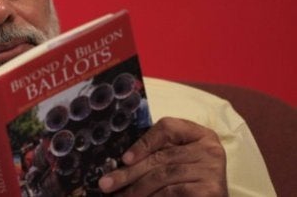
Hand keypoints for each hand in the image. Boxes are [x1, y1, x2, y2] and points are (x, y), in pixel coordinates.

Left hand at [98, 117, 226, 195]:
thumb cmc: (188, 179)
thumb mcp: (174, 160)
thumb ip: (154, 155)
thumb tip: (118, 163)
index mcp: (199, 134)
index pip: (167, 127)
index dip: (143, 143)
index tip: (124, 159)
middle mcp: (209, 148)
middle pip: (161, 157)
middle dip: (129, 173)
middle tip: (106, 184)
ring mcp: (212, 169)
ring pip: (163, 177)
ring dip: (136, 190)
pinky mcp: (211, 190)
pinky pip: (172, 193)